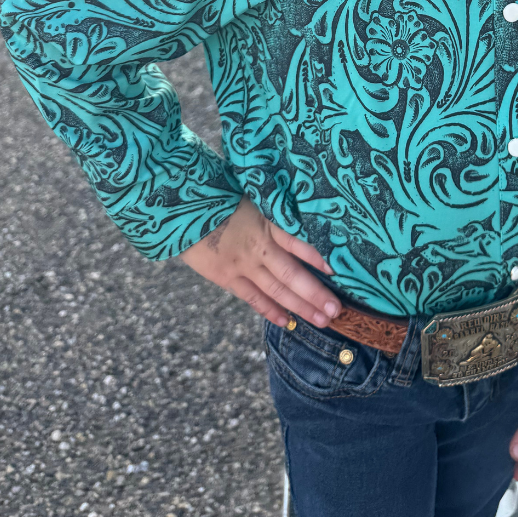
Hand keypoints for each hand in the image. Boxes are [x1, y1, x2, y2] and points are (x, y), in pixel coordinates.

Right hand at [179, 196, 340, 327]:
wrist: (180, 208)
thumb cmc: (219, 195)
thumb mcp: (252, 196)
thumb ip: (274, 210)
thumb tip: (301, 214)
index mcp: (267, 221)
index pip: (298, 241)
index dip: (317, 257)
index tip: (338, 271)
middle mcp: (258, 246)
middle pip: (292, 274)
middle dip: (316, 294)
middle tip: (336, 311)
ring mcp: (242, 264)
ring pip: (277, 290)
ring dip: (300, 306)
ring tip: (322, 320)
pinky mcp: (226, 276)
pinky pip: (253, 298)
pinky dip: (270, 310)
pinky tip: (288, 321)